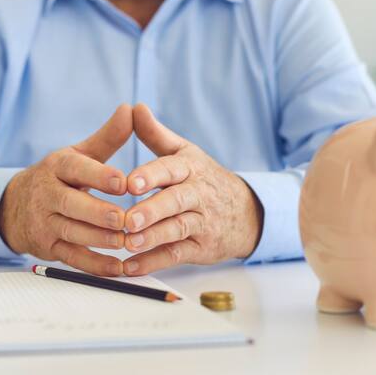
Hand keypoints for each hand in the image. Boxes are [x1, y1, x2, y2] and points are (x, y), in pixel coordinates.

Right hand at [0, 104, 132, 275]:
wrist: (13, 207)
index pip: (77, 169)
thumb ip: (108, 137)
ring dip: (101, 240)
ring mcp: (45, 222)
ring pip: (73, 233)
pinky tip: (118, 268)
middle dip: (99, 213)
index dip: (100, 176)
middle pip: (72, 205)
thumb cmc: (59, 177)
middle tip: (126, 219)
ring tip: (128, 242)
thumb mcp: (78, 154)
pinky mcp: (47, 247)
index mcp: (57, 167)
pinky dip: (95, 266)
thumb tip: (131, 109)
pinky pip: (72, 259)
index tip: (125, 182)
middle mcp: (47, 194)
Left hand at [122, 104, 263, 275]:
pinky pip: (177, 255)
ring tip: (128, 244)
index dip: (151, 175)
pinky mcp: (201, 248)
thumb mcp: (184, 152)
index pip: (171, 169)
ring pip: (177, 230)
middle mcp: (198, 194)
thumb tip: (134, 107)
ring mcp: (202, 222)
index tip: (130, 182)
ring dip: (152, 238)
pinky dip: (153, 263)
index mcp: (190, 168)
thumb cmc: (203, 178)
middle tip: (128, 219)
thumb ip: (155, 134)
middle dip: (152, 210)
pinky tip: (130, 267)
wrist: (247, 212)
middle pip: (176, 202)